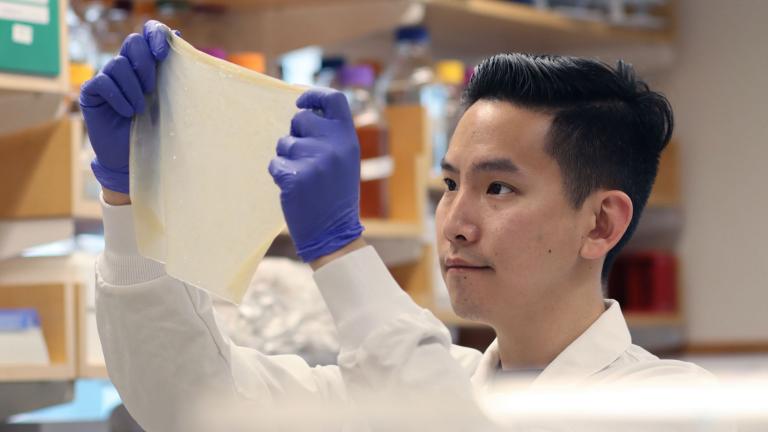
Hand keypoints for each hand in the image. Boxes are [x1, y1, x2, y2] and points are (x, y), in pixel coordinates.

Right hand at [80, 20, 173, 194]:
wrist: (131, 158)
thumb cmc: (153, 130)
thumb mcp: (168, 101)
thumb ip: (171, 72)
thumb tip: (180, 36)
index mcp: (145, 65)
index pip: (147, 34)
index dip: (154, 35)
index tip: (164, 53)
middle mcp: (124, 68)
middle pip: (132, 43)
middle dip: (145, 63)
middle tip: (152, 88)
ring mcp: (106, 78)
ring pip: (117, 64)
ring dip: (132, 88)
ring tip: (140, 109)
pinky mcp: (91, 92)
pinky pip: (102, 82)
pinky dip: (118, 97)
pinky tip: (127, 113)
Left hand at [269, 88, 364, 262]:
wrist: (334, 234)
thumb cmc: (336, 195)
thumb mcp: (344, 160)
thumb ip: (331, 136)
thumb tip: (303, 110)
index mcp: (348, 139)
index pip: (334, 99)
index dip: (314, 94)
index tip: (300, 101)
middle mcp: (333, 146)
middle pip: (300, 119)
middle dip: (295, 135)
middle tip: (305, 159)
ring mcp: (314, 161)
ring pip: (284, 143)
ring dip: (287, 158)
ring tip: (303, 178)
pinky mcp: (295, 177)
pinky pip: (275, 163)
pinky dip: (279, 175)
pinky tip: (295, 189)